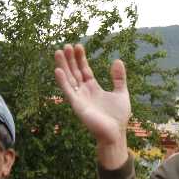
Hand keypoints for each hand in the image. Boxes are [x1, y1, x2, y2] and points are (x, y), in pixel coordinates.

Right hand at [54, 43, 130, 168]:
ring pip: (69, 79)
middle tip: (66, 45)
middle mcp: (84, 92)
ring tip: (58, 52)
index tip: (78, 46)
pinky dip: (62, 81)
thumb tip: (117, 60)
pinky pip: (68, 91)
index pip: (84, 70)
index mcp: (93, 88)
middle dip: (70, 59)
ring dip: (63, 66)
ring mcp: (79, 98)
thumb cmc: (118, 117)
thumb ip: (119, 78)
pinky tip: (57, 70)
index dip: (81, 58)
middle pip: (75, 72)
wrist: (116, 133)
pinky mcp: (77, 105)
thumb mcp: (121, 93)